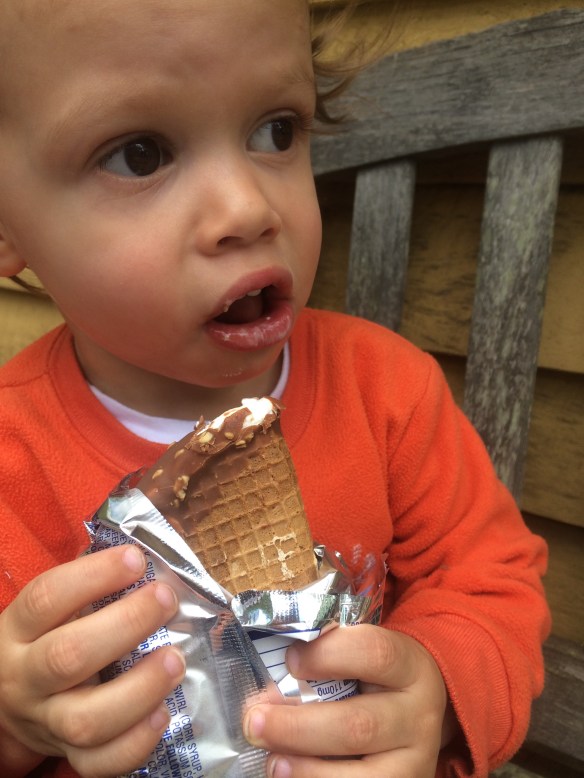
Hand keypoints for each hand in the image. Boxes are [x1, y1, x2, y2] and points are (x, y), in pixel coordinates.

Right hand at [0, 545, 184, 777]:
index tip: (137, 559)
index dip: (93, 576)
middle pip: (68, 656)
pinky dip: (135, 743)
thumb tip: (154, 551)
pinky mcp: (68, 755)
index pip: (47, 598)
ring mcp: (46, 722)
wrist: (8, 704)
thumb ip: (93, 584)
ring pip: (86, 718)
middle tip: (166, 599)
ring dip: (139, 688)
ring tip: (176, 659)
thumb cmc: (48, 638)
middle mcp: (26, 677)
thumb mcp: (54, 610)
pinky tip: (164, 714)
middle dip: (126, 624)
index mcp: (20, 630)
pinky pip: (98, 764)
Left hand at [243, 624, 455, 777]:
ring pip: (360, 774)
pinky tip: (290, 777)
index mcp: (409, 666)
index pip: (375, 653)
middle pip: (358, 725)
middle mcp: (418, 715)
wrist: (418, 712)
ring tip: (271, 761)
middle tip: (254, 721)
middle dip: (298, 727)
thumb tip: (268, 678)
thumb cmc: (376, 676)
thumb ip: (327, 656)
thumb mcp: (365, 656)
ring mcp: (415, 761)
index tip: (290, 658)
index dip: (329, 654)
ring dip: (306, 769)